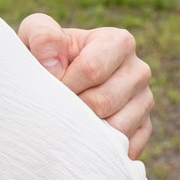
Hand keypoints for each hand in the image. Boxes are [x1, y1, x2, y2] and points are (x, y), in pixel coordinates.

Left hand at [18, 13, 152, 156]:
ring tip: (68, 119)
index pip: (92, 69)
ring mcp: (144, 100)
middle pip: (103, 101)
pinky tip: (83, 140)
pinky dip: (102, 146)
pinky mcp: (144, 125)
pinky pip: (127, 145)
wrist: (51, 78)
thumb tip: (55, 67)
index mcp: (118, 42)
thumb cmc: (44, 54)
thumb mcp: (35, 33)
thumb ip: (42, 36)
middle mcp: (139, 70)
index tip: (49, 86)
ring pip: (117, 127)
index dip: (65, 83)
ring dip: (85, 129)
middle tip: (55, 106)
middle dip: (72, 107)